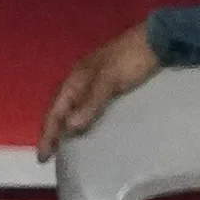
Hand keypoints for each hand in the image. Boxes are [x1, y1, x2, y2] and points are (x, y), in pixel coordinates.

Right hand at [37, 23, 162, 162]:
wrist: (156, 41)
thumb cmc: (130, 59)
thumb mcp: (109, 80)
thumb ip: (91, 103)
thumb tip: (70, 127)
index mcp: (75, 79)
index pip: (55, 111)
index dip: (47, 134)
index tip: (42, 157)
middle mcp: (79, 82)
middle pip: (59, 111)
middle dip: (52, 132)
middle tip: (48, 156)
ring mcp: (93, 84)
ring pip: (72, 109)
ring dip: (65, 128)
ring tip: (64, 148)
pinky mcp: (109, 87)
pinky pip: (88, 108)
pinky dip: (82, 121)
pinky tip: (86, 131)